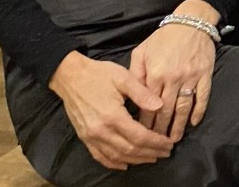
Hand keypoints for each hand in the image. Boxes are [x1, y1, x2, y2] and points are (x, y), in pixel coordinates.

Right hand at [48, 52, 171, 170]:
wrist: (69, 76)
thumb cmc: (98, 74)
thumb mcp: (123, 77)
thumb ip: (142, 93)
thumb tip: (161, 106)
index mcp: (112, 116)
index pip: (139, 136)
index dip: (156, 142)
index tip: (169, 143)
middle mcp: (101, 131)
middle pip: (130, 149)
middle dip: (150, 153)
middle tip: (166, 152)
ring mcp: (90, 136)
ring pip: (116, 156)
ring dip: (136, 160)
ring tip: (152, 157)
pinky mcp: (84, 137)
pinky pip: (100, 156)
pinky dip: (114, 163)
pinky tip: (125, 164)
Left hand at [128, 18, 217, 141]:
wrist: (191, 22)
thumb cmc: (163, 38)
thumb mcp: (142, 52)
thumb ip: (135, 74)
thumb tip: (131, 96)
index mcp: (155, 73)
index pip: (147, 105)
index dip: (144, 122)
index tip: (141, 136)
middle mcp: (172, 78)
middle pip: (165, 110)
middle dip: (160, 130)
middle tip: (156, 144)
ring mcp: (190, 77)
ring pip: (183, 108)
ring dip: (179, 126)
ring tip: (174, 139)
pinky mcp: (205, 75)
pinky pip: (202, 97)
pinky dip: (198, 112)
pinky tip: (194, 123)